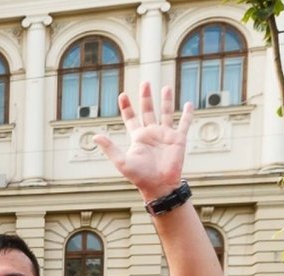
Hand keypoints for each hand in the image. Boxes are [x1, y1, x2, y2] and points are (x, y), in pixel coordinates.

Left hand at [94, 82, 192, 200]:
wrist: (159, 185)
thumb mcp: (121, 161)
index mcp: (138, 137)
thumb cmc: (139, 176)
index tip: (122, 94)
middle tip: (145, 83)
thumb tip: (95, 136)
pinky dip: (187, 114)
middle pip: (148, 110)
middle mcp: (151, 133)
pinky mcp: (178, 139)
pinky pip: (184, 124)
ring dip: (166, 100)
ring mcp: (165, 135)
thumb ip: (110, 147)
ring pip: (166, 113)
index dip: (126, 107)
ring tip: (166, 87)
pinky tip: (188, 104)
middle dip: (146, 97)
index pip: (131, 118)